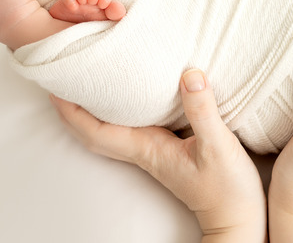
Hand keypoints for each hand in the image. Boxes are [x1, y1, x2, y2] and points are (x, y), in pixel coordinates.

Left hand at [50, 69, 265, 242]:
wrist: (236, 218)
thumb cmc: (226, 189)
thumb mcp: (218, 146)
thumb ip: (203, 111)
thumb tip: (190, 75)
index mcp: (147, 149)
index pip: (97, 131)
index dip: (73, 110)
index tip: (57, 85)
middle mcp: (145, 150)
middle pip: (95, 131)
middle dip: (74, 107)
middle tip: (64, 76)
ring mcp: (155, 152)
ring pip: (111, 129)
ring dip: (93, 108)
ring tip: (88, 80)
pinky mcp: (168, 150)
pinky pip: (133, 127)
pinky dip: (120, 110)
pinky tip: (129, 95)